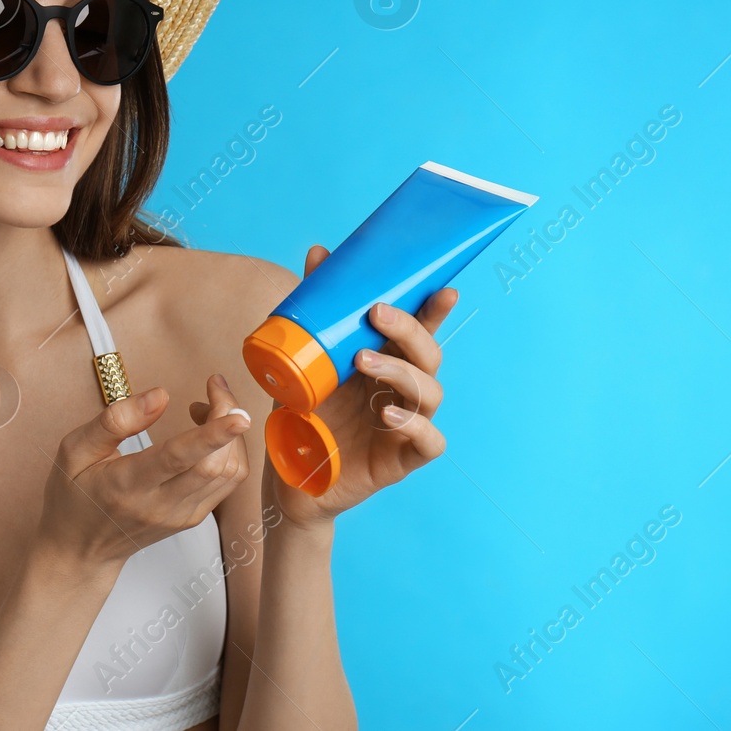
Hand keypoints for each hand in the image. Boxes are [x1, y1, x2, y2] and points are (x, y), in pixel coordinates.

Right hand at [35, 374, 251, 569]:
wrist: (80, 551)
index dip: (213, 434)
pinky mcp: (194, 518)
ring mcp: (182, 516)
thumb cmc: (74, 496)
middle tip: (215, 385)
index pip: (178, 458)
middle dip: (228, 417)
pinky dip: (229, 450)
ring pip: (229, 473)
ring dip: (231, 433)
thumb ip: (115, 420)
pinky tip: (209, 433)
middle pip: (216, 464)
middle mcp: (161, 505)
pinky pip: (227, 482)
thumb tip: (160, 395)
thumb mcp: (74, 450)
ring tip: (207, 406)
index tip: (238, 414)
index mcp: (127, 485)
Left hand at [264, 243, 457, 528]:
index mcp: (385, 363)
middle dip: (409, 330)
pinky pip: (430, 441)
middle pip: (428, 355)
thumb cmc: (303, 414)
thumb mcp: (303, 360)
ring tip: (364, 363)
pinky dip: (415, 425)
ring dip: (401, 372)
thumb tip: (319, 254)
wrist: (288, 476)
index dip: (434, 310)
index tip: (442, 289)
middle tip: (376, 315)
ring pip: (431, 393)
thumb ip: (315, 313)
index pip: (418, 331)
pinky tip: (388, 416)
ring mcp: (406, 424)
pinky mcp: (403, 459)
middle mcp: (401, 391)